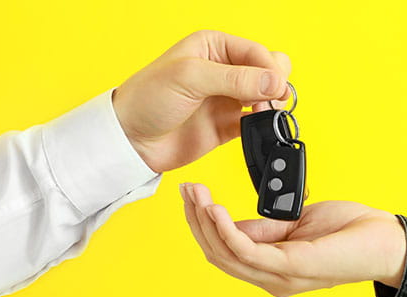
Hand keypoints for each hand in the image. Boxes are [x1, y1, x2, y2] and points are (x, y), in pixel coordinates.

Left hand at [112, 30, 290, 172]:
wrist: (131, 140)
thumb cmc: (148, 98)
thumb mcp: (190, 78)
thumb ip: (235, 79)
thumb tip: (275, 82)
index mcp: (214, 47)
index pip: (257, 52)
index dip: (270, 69)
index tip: (275, 87)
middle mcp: (224, 71)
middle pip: (267, 72)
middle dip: (275, 85)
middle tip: (269, 101)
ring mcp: (227, 99)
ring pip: (266, 98)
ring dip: (271, 106)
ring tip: (263, 115)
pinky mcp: (227, 125)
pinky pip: (256, 124)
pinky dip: (263, 126)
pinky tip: (259, 129)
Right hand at [180, 183, 406, 296]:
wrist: (386, 240)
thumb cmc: (350, 231)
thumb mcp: (296, 222)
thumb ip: (264, 228)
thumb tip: (232, 224)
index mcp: (272, 269)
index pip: (223, 252)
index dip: (202, 223)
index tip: (193, 193)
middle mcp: (272, 279)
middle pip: (217, 255)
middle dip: (196, 221)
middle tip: (187, 190)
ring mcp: (281, 276)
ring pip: (225, 255)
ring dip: (205, 222)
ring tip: (197, 195)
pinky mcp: (292, 267)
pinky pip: (246, 250)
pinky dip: (226, 229)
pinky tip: (216, 209)